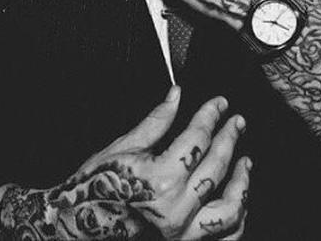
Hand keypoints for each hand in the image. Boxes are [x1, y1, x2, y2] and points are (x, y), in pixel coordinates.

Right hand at [44, 86, 250, 239]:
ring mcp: (182, 234)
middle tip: (237, 121)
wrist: (76, 224)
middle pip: (216, 166)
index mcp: (159, 181)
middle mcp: (175, 210)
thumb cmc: (95, 186)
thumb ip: (157, 120)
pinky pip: (223, 238)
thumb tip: (176, 95)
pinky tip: (238, 200)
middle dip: (230, 138)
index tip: (220, 104)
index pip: (198, 138)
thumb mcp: (124, 147)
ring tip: (244, 162)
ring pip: (230, 209)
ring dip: (241, 182)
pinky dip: (237, 219)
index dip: (211, 116)